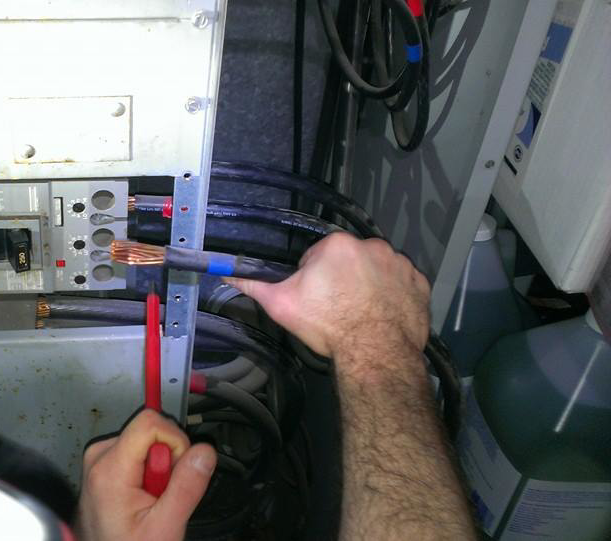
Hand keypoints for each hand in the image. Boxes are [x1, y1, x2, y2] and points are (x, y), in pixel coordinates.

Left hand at [77, 409, 215, 540]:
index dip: (175, 442)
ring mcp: (101, 459)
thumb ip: (187, 487)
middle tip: (162, 495)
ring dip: (159, 469)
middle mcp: (100, 457)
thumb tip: (204, 452)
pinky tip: (143, 496)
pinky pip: (140, 451)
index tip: (177, 472)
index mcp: (110, 469)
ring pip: (147, 441)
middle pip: (151, 431)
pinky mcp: (107, 463)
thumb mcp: (165, 527)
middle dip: (168, 460)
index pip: (150, 422)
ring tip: (151, 500)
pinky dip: (149, 471)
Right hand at [225, 233, 429, 367]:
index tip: (315, 299)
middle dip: (342, 278)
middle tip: (337, 308)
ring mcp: (399, 263)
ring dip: (368, 284)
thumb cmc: (327, 325)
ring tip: (360, 313)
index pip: (318, 256)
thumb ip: (255, 285)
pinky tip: (382, 314)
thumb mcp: (282, 305)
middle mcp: (371, 245)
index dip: (313, 279)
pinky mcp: (420, 282)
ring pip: (376, 269)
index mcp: (337, 244)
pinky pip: (402, 282)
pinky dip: (393, 294)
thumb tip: (229, 273)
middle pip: (348, 260)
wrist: (375, 353)